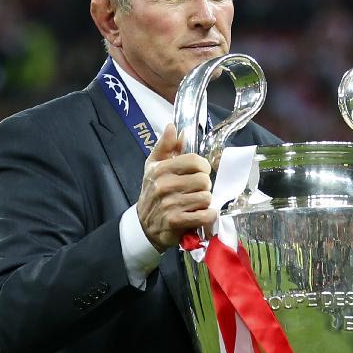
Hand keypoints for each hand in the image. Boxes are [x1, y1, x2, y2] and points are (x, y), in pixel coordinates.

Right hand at [136, 124, 215, 250]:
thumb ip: (165, 146)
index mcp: (160, 169)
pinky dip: (207, 216)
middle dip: (204, 186)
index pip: (194, 161)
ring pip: (206, 198)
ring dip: (205, 202)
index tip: (200, 172)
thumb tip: (173, 127)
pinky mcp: (175, 221)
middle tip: (197, 191)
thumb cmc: (153, 192)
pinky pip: (204, 215)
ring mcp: (169, 204)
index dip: (203, 166)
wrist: (144, 225)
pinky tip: (201, 215)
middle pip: (203, 180)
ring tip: (196, 203)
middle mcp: (163, 185)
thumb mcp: (154, 166)